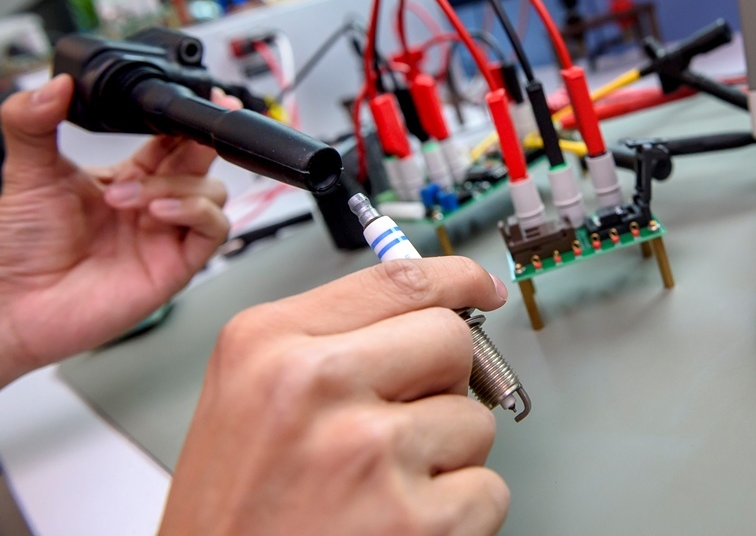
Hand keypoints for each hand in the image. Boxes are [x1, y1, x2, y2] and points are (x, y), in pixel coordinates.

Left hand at [0, 74, 232, 384]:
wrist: (13, 303)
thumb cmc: (20, 248)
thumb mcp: (26, 171)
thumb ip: (33, 122)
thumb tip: (55, 84)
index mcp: (126, 178)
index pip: (172, 140)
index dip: (187, 119)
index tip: (197, 96)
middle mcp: (153, 204)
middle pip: (202, 160)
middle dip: (201, 139)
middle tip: (189, 127)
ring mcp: (167, 235)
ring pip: (212, 192)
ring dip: (178, 186)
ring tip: (129, 199)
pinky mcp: (176, 265)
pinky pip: (214, 230)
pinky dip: (195, 213)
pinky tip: (157, 213)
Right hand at [160, 256, 511, 535]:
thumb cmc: (231, 516)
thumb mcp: (250, 397)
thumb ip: (330, 340)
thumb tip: (428, 309)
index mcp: (272, 345)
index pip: (402, 280)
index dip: (458, 280)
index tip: (481, 289)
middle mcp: (318, 385)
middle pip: (451, 340)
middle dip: (445, 381)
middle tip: (402, 423)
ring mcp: (370, 453)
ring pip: (475, 420)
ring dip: (447, 457)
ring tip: (381, 487)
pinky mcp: (415, 520)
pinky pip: (488, 490)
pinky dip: (460, 514)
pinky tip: (400, 526)